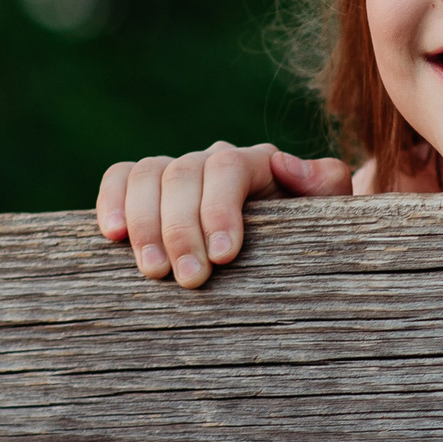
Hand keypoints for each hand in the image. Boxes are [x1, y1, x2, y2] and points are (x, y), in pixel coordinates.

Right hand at [96, 142, 351, 286]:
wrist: (289, 247)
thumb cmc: (310, 238)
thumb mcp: (331, 214)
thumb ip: (323, 183)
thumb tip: (284, 164)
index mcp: (257, 162)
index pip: (229, 169)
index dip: (220, 210)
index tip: (223, 257)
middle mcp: (212, 161)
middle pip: (184, 174)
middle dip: (182, 228)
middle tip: (190, 280)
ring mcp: (177, 172)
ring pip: (148, 175)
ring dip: (145, 223)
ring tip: (152, 272)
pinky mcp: (147, 188)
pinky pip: (122, 178)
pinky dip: (111, 200)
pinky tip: (113, 235)